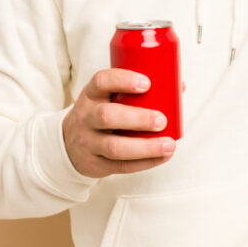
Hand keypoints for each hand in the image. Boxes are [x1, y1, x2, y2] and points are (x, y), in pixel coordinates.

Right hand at [62, 68, 182, 178]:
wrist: (69, 143)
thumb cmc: (100, 113)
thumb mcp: (107, 98)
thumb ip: (137, 91)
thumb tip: (179, 86)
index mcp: (91, 95)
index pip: (101, 82)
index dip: (123, 80)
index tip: (147, 83)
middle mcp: (86, 117)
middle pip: (107, 116)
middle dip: (138, 119)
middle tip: (162, 120)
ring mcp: (88, 142)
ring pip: (114, 147)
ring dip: (146, 147)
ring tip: (169, 144)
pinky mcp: (96, 164)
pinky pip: (121, 166)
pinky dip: (146, 162)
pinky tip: (163, 157)